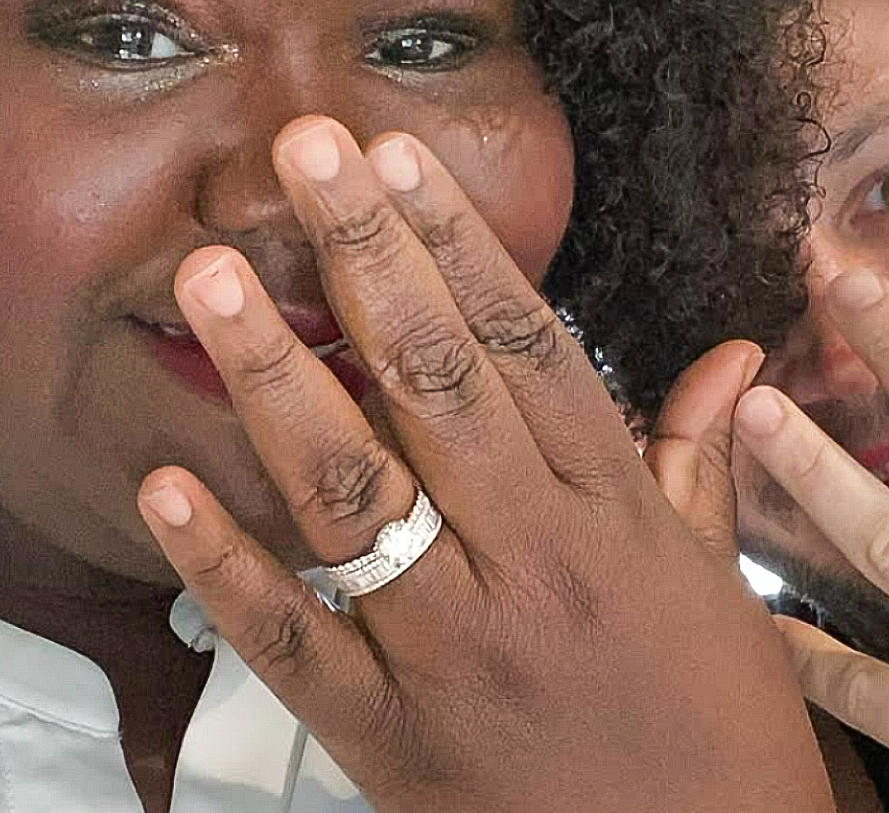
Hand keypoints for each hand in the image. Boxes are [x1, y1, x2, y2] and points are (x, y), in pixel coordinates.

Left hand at [133, 116, 833, 812]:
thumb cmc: (714, 737)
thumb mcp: (720, 590)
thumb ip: (696, 466)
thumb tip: (728, 354)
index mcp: (614, 520)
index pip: (526, 348)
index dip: (459, 243)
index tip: (398, 158)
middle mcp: (531, 566)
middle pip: (433, 384)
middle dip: (363, 256)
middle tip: (299, 150)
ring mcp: (450, 651)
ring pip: (350, 490)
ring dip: (273, 375)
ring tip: (212, 273)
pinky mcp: (385, 737)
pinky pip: (291, 638)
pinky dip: (222, 562)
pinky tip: (161, 482)